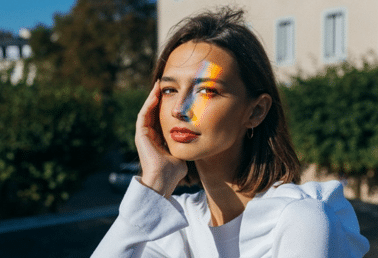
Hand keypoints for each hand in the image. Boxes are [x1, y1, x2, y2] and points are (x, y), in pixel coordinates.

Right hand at [135, 80, 187, 197]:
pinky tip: (155, 95)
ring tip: (158, 86)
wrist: (164, 180)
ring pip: (147, 111)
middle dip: (158, 98)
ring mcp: (144, 135)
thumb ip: (185, 145)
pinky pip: (144, 115)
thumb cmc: (174, 171)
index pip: (160, 118)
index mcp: (158, 140)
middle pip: (153, 112)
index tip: (173, 95)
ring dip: (152, 98)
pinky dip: (149, 104)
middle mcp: (149, 136)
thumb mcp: (182, 152)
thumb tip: (195, 140)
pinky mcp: (140, 135)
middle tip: (163, 85)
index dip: (166, 106)